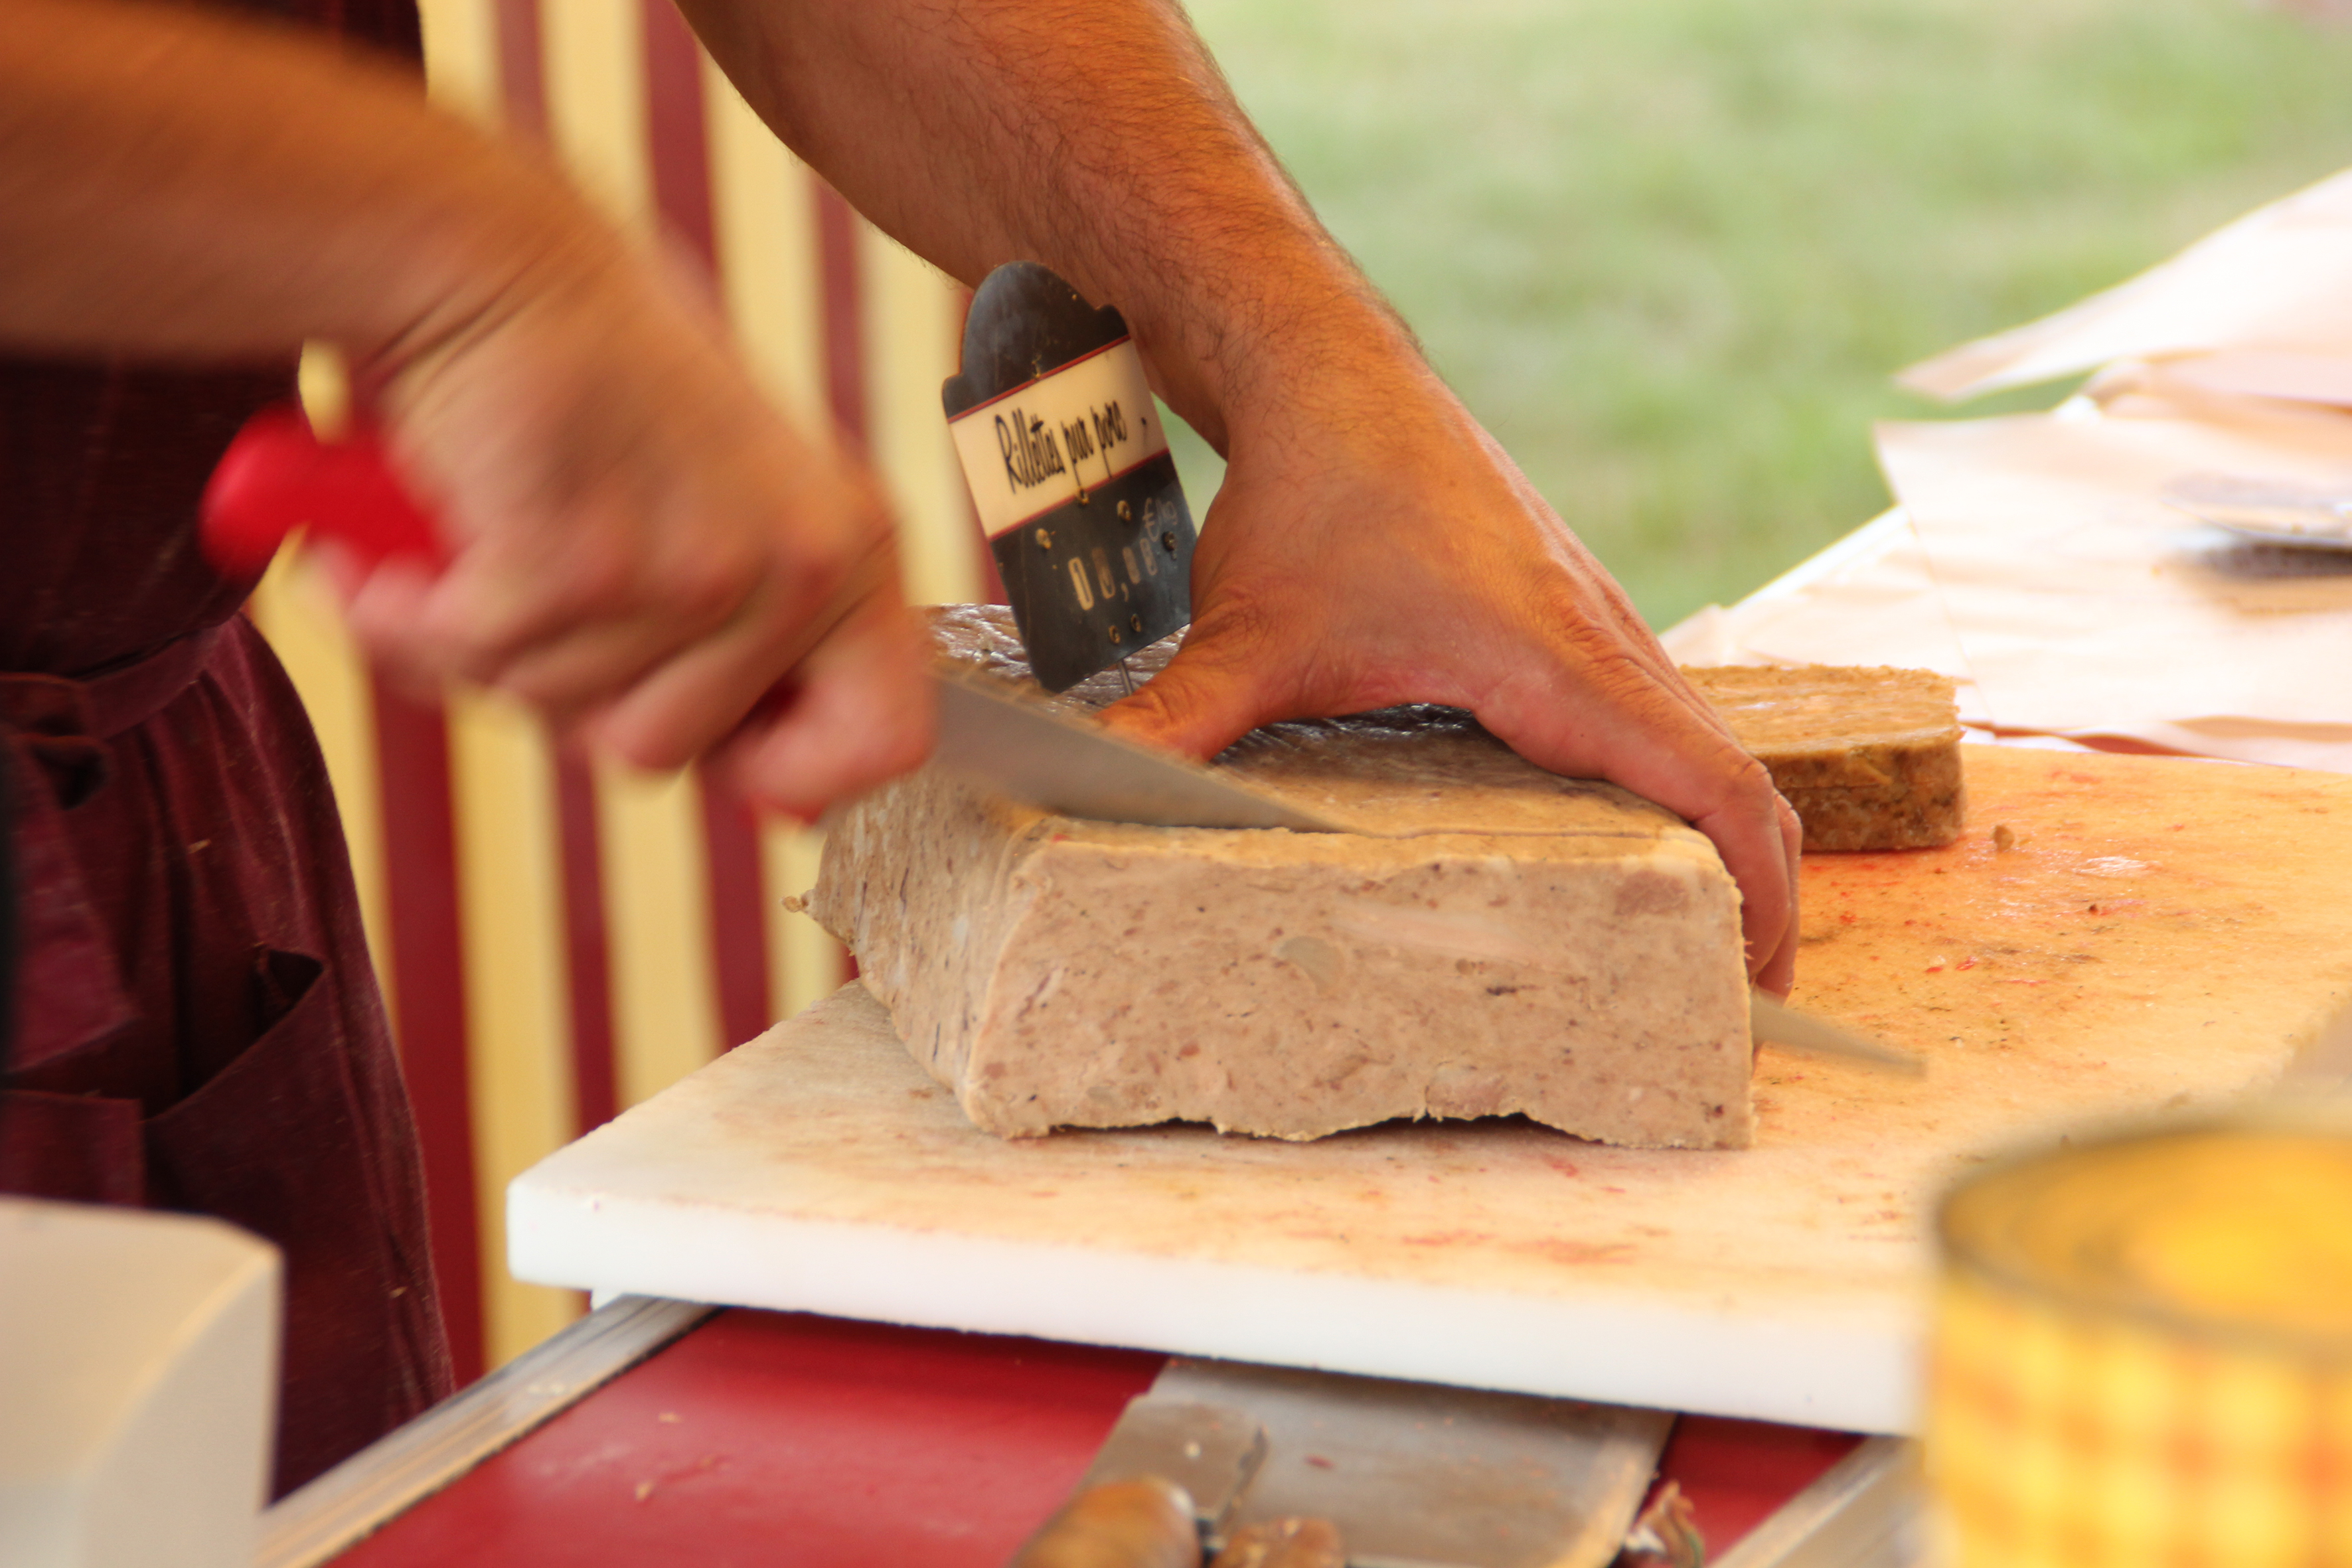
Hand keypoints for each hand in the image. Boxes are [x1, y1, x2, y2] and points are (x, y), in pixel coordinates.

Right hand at [334, 238, 931, 819]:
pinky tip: (389, 552)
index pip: (887, 741)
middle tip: (534, 595)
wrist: (491, 257)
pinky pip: (470, 657)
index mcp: (850, 551)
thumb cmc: (598, 393)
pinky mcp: (580, 559)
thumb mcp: (727, 515)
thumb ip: (757, 644)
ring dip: (478, 648)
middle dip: (568, 697)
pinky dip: (397, 617)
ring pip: (557, 712)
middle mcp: (797, 562)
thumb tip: (784, 797)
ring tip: (471, 542)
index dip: (798, 776)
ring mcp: (695, 564)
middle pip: (663, 753)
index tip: (725, 760)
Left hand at [1098, 346, 1801, 991]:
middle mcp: (1603, 640)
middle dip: (1753, 895)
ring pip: (1698, 741)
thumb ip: (1180, 727)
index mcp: (1561, 661)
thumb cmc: (1313, 491)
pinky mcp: (1568, 612)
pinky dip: (1667, 784)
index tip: (1757, 979)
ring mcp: (1596, 620)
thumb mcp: (1248, 633)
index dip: (1757, 893)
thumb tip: (1098, 797)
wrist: (1331, 370)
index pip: (1714, 787)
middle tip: (1728, 999)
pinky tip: (1622, 838)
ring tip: (1693, 942)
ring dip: (1715, 838)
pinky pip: (1653, 710)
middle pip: (1734, 780)